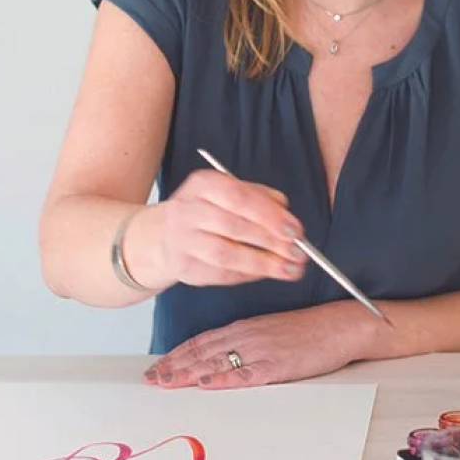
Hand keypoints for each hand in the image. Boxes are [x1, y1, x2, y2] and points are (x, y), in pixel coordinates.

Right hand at [124, 169, 306, 288]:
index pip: (239, 197)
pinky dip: (249, 275)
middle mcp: (188, 210)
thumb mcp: (228, 193)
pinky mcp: (183, 267)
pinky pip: (221, 274)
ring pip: (227, 254)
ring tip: (289, 269)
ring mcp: (182, 241)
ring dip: (263, 263)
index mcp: (202, 184)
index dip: (270, 215)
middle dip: (272, 241)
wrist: (160, 236)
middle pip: (234, 226)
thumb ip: (259, 197)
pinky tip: (267, 273)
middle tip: (299, 252)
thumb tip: (286, 212)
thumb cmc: (206, 212)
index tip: (296, 230)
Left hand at [142, 302, 378, 388]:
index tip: (158, 366)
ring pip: (217, 362)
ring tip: (166, 382)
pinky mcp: (278, 365)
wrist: (341, 325)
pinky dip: (224, 379)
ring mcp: (262, 350)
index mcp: (246, 327)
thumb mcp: (271, 330)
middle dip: (173, 366)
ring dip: (188, 373)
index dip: (177, 354)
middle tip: (150, 379)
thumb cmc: (309, 330)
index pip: (202, 341)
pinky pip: (246, 374)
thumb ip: (246, 340)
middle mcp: (248, 336)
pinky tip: (207, 384)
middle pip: (202, 352)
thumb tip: (221, 356)